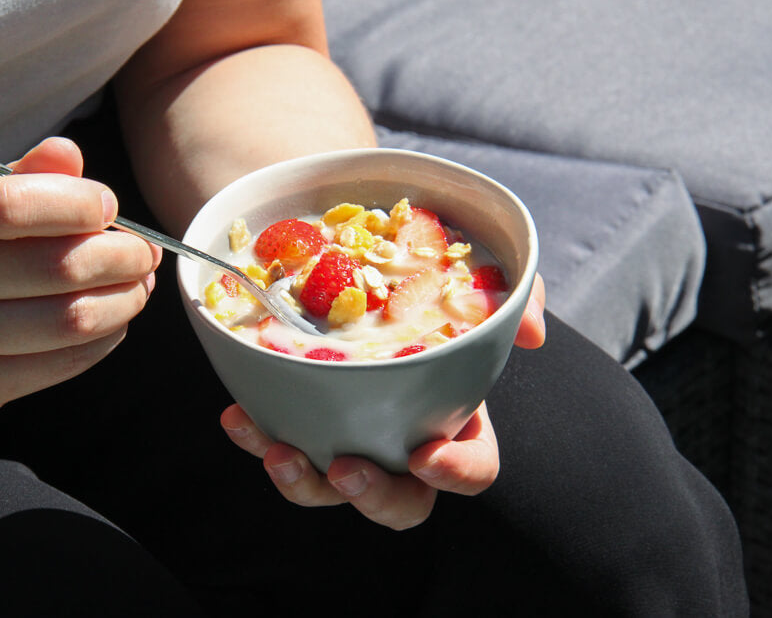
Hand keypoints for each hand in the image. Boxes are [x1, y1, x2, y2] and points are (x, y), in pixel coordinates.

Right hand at [0, 138, 159, 419]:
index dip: (74, 203)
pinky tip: (114, 321)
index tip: (108, 206)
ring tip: (138, 286)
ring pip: (66, 321)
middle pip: (54, 268)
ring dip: (123, 301)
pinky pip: (59, 366)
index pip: (6, 204)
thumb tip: (69, 154)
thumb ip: (17, 176)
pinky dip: (104, 340)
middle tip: (143, 252)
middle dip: (121, 257)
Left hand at [221, 274, 545, 529]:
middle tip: (345, 469)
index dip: (457, 472)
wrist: (361, 266)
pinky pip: (278, 445)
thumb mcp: (475, 287)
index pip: (473, 470)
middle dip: (373, 498)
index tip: (426, 455)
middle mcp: (400, 444)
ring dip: (301, 482)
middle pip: (400, 504)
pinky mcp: (300, 424)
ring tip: (277, 448)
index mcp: (454, 422)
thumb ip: (514, 303)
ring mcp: (348, 439)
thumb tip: (534, 333)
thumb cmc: (429, 291)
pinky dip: (256, 437)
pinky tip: (237, 415)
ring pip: (327, 491)